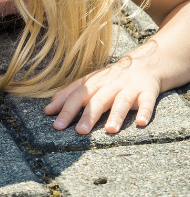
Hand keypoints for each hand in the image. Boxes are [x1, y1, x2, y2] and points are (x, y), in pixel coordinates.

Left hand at [44, 55, 162, 133]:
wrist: (144, 64)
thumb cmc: (110, 79)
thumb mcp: (88, 83)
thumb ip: (68, 95)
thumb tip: (48, 110)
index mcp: (93, 84)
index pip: (76, 96)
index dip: (66, 109)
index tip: (57, 125)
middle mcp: (109, 86)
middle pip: (97, 100)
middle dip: (88, 115)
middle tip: (80, 132)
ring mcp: (128, 88)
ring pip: (121, 101)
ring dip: (116, 115)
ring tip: (110, 130)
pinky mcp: (147, 92)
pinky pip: (147, 102)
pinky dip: (145, 112)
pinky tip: (141, 122)